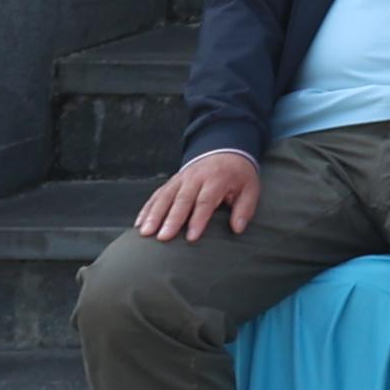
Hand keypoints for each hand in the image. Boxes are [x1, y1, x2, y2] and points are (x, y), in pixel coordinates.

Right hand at [134, 148, 261, 242]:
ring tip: (146, 232)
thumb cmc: (237, 175)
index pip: (205, 201)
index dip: (198, 219)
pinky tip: (140, 224)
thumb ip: (245, 208)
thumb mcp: (250, 188)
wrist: (225, 151)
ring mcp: (180, 179)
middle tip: (163, 237)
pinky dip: (147, 209)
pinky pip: (156, 195)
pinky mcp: (171, 182)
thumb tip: (238, 228)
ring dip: (154, 215)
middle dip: (171, 219)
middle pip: (182, 200)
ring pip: (165, 197)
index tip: (192, 237)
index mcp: (217, 179)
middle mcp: (196, 178)